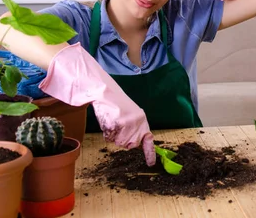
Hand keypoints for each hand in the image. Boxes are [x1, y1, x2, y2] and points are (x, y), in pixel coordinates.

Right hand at [38, 43, 155, 165]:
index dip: (149, 153)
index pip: (147, 139)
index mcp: (142, 120)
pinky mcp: (118, 123)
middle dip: (121, 139)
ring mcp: (128, 123)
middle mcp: (138, 122)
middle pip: (129, 145)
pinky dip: (106, 131)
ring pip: (119, 142)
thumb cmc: (114, 104)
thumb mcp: (129, 115)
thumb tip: (135, 145)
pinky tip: (107, 119)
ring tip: (111, 120)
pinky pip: (110, 137)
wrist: (104, 91)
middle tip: (116, 125)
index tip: (151, 164)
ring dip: (112, 135)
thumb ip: (133, 129)